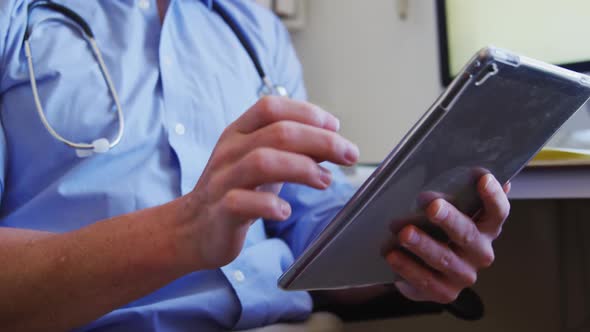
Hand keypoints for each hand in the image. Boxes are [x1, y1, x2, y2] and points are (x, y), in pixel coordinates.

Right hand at [181, 96, 358, 268]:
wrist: (194, 227)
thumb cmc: (237, 189)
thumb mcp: (262, 160)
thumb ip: (292, 148)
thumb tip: (333, 140)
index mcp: (239, 132)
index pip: (272, 107)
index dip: (307, 112)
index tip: (335, 127)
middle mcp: (230, 151)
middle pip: (278, 133)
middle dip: (321, 141)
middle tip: (349, 155)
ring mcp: (223, 180)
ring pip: (262, 162)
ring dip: (302, 168)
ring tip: (325, 181)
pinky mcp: (221, 211)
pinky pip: (243, 202)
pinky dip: (269, 204)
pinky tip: (285, 211)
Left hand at [386, 174, 509, 302]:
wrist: (419, 264)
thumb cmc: (435, 228)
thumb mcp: (447, 207)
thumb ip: (461, 190)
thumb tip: (478, 167)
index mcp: (487, 228)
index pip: (498, 211)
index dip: (493, 196)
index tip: (483, 178)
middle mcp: (480, 253)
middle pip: (468, 234)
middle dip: (449, 219)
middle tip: (432, 206)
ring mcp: (463, 275)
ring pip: (444, 258)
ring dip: (423, 245)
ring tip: (404, 233)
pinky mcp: (444, 292)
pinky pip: (425, 280)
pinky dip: (407, 267)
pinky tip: (392, 255)